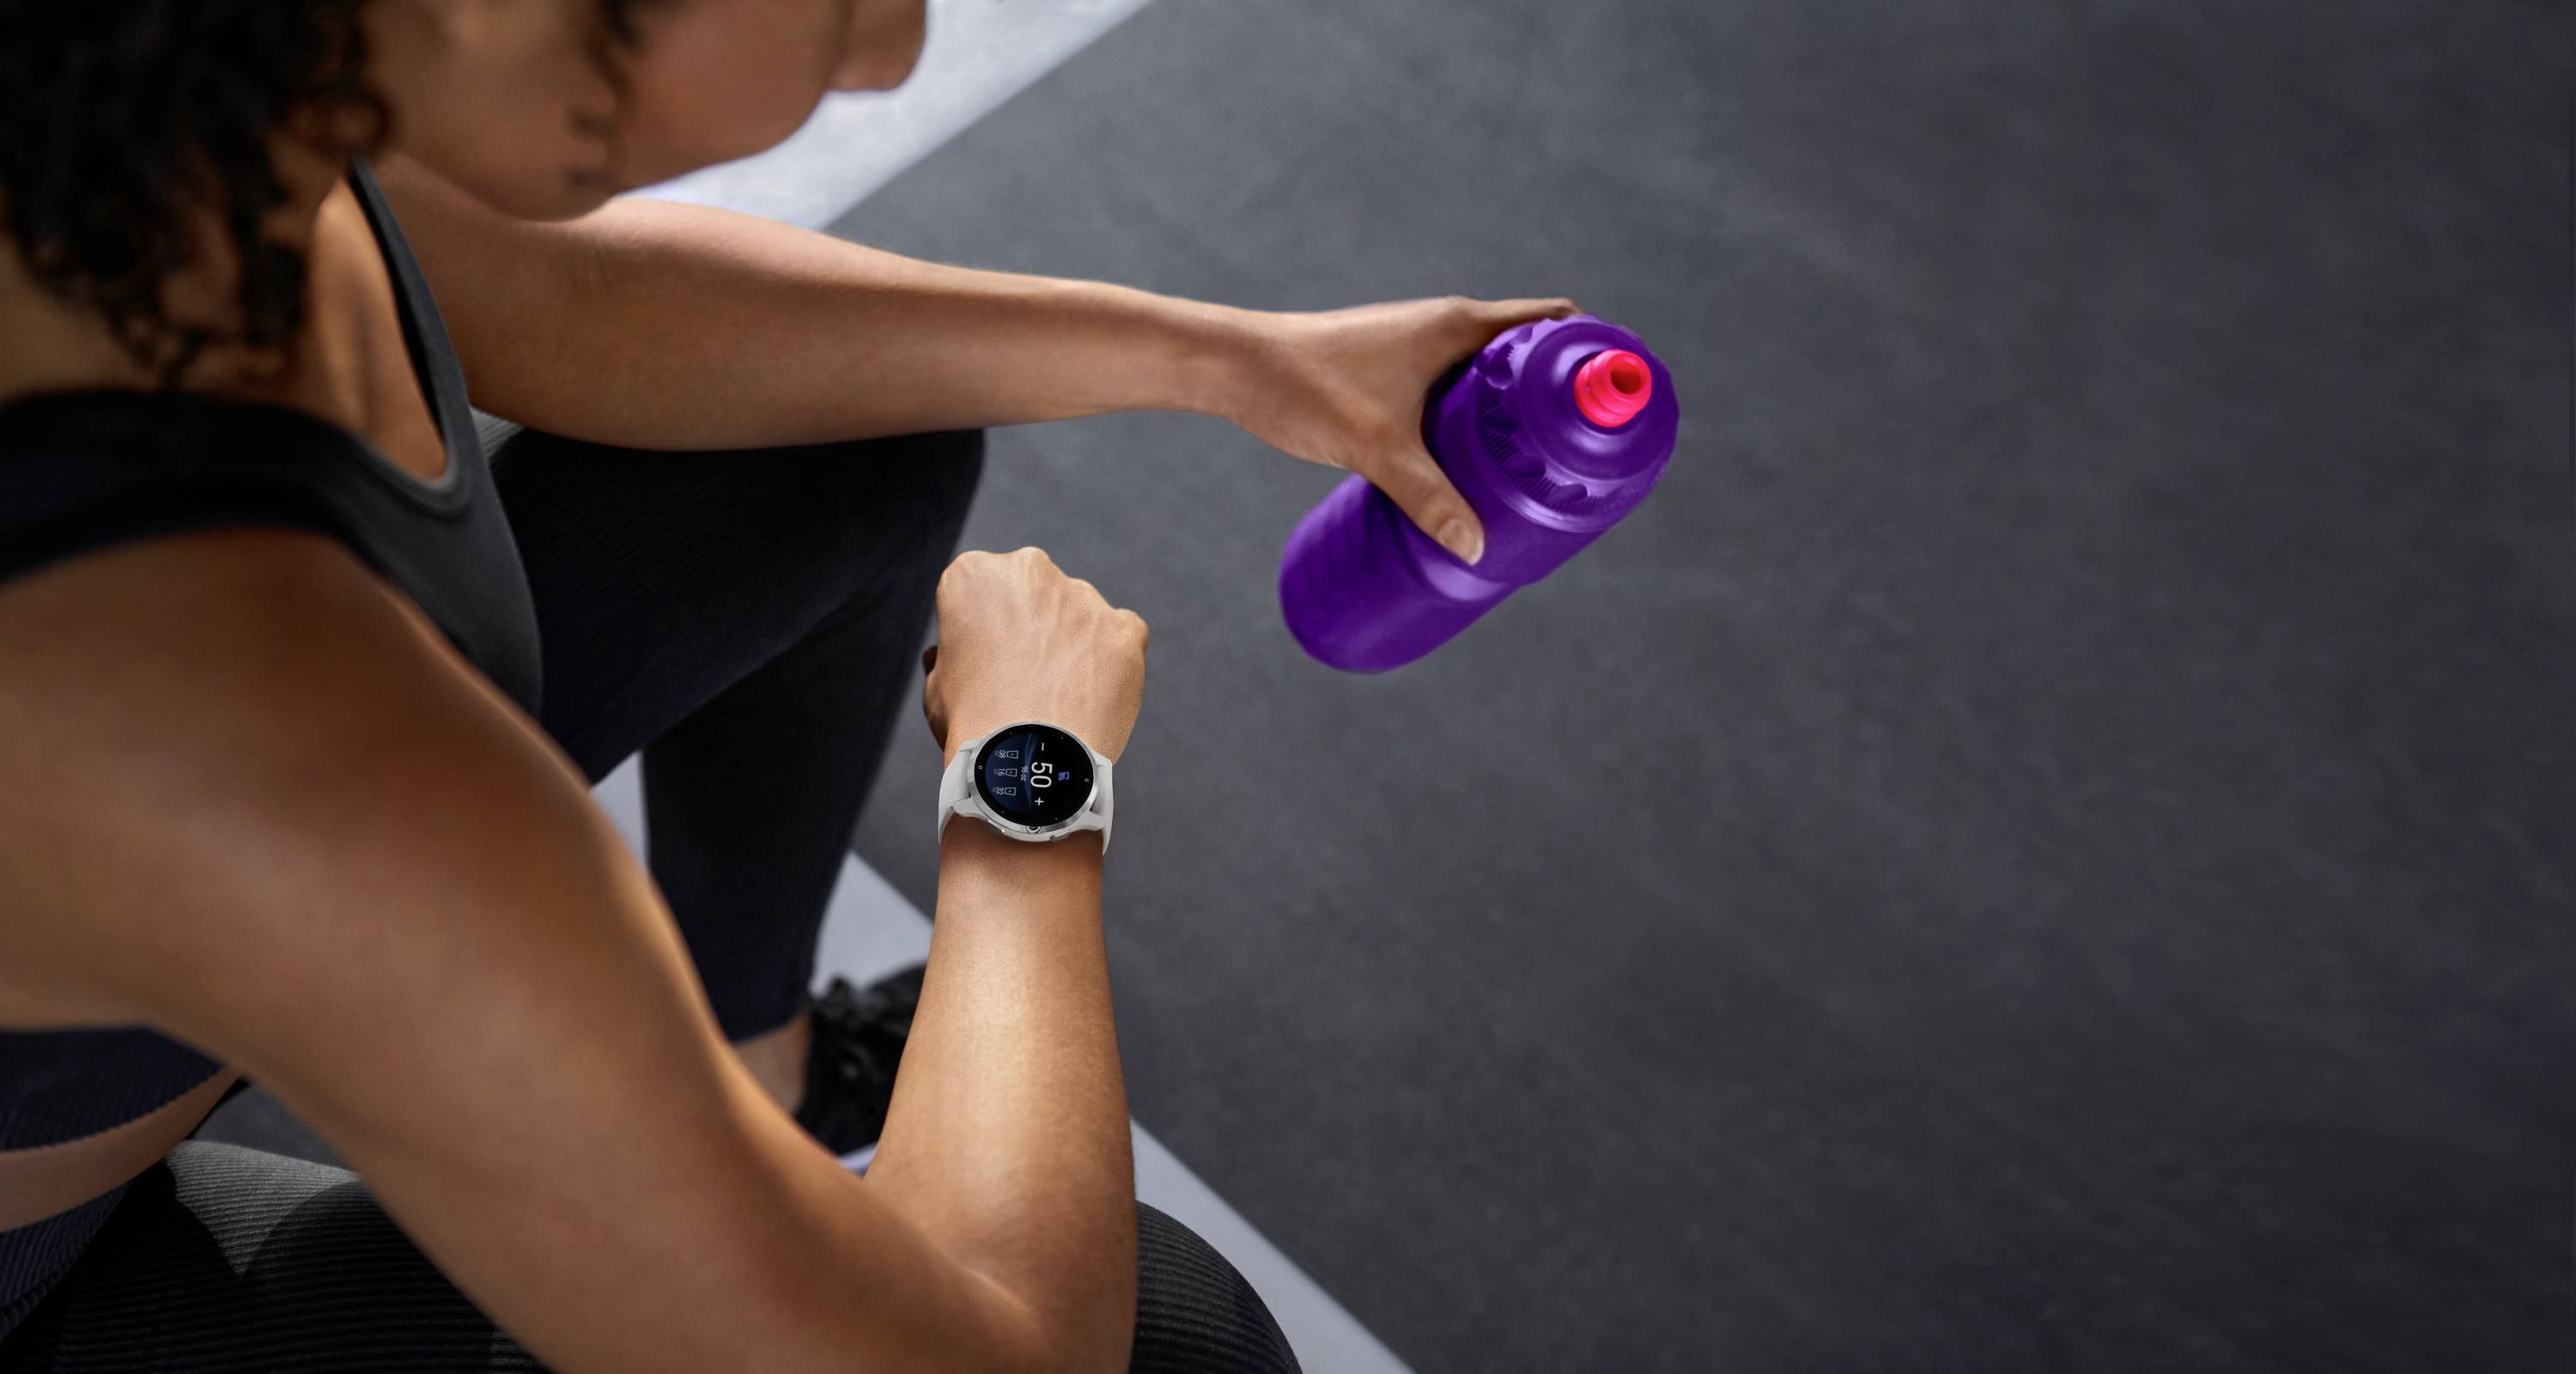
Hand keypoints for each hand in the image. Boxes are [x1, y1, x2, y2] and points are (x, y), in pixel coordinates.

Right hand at [921, 547, 1148, 763]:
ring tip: (1060, 698)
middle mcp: (1030, 569)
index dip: (984, 632)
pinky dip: (1112, 662)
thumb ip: (948, 659)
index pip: (982, 592)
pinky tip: (1093, 697)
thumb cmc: (972, 726)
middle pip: (1035, 594)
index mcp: (974, 575)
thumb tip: (947, 655)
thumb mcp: (937, 689)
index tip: (987, 663)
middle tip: (1027, 678)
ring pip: (1080, 614)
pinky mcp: (1125, 627)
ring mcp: (1083, 596)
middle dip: (1033, 626)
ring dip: (1073, 643)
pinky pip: (1122, 637)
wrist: (1026, 762)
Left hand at [1224, 295, 1580, 564]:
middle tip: (1579, 455)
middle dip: (1558, 399)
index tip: (1616, 397)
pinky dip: (1477, 421)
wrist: (1234, 366)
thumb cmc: (1305, 387)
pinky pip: (1457, 393)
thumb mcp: (1376, 449)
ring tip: (1536, 471)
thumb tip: (1478, 549)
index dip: (1593, 352)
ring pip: (1489, 378)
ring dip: (1516, 414)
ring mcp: (1419, 349)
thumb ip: (1429, 498)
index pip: (1553, 320)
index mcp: (1459, 325)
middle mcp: (1445, 328)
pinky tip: (1474, 468)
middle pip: (1529, 355)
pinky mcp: (1394, 374)